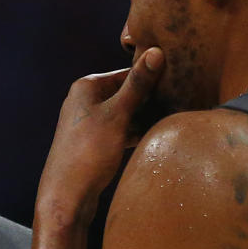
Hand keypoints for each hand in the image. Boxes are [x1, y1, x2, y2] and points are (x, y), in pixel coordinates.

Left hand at [37, 47, 163, 223]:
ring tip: (172, 119)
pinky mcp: (95, 143)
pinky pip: (122, 130)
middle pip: (127, 93)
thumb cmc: (88, 152)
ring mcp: (90, 123)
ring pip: (126, 113)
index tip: (179, 81)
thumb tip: (156, 52)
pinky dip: (137, 132)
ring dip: (146, 117)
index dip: (152, 77)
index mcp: (87, 87)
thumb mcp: (117, 115)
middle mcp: (85, 101)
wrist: (66, 196)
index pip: (127, 73)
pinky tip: (155, 136)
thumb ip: (137, 85)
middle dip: (151, 99)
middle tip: (180, 101)